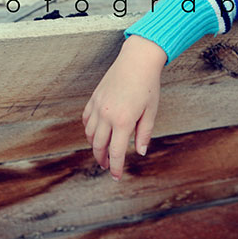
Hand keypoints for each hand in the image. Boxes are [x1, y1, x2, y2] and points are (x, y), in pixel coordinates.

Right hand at [82, 35, 166, 180]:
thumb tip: (140, 152)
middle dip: (102, 160)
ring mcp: (98, 106)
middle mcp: (106, 116)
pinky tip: (96, 133)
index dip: (115, 168)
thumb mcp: (151, 111)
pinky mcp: (94, 98)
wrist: (137, 60)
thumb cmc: (148, 86)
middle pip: (99, 147)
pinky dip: (89, 130)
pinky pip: (86, 120)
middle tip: (107, 167)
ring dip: (95, 146)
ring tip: (102, 152)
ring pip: (90, 134)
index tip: (116, 177)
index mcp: (122, 122)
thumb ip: (144, 133)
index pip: (115, 152)